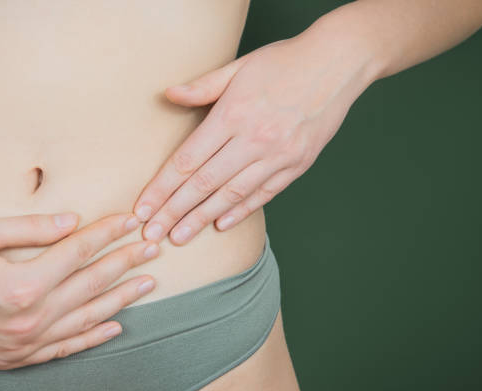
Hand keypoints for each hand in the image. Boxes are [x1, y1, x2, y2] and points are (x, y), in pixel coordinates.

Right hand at [0, 212, 159, 369]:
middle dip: (126, 262)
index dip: (109, 232)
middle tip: (152, 247)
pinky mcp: (17, 358)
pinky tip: (116, 327)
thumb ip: (30, 228)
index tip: (132, 220)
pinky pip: (66, 348)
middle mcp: (30, 317)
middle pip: (91, 283)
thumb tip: (73, 221)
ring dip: (121, 298)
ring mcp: (25, 342)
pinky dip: (93, 337)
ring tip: (147, 283)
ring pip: (87, 317)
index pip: (79, 251)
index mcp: (21, 284)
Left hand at [133, 18, 378, 244]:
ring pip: (232, 194)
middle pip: (204, 184)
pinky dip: (241, 211)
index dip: (161, 188)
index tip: (143, 209)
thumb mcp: (239, 66)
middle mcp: (255, 139)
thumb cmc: (284, 61)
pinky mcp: (298, 164)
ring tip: (180, 237)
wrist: (339, 62)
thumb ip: (202, 86)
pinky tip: (221, 225)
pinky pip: (264, 194)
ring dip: (202, 218)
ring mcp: (279, 155)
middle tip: (152, 235)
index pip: (187, 160)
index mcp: (234, 114)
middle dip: (174, 212)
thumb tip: (168, 95)